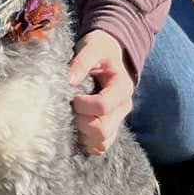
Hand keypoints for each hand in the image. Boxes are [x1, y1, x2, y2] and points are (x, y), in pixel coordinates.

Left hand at [68, 30, 133, 156]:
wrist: (108, 53)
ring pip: (102, 142)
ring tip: (74, 117)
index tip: (73, 96)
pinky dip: (87, 142)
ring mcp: (118, 120)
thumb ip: (82, 61)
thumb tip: (69, 79)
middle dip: (81, 121)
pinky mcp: (110, 128)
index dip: (84, 105)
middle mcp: (123, 107)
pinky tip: (78, 127)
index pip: (103, 106)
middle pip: (102, 129)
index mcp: (122, 87)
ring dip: (83, 134)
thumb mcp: (92, 47)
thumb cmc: (100, 48)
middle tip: (71, 109)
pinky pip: (100, 147)